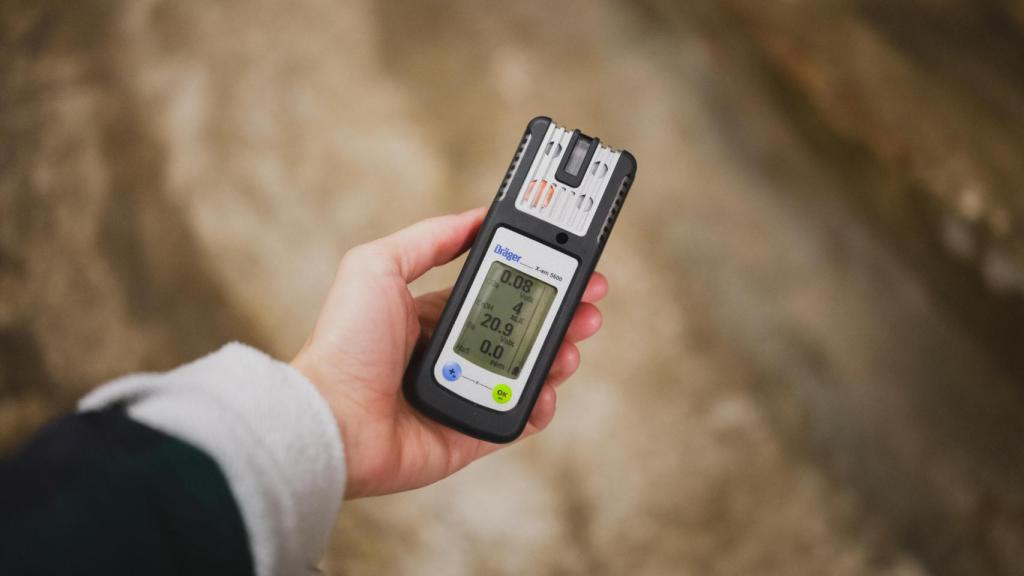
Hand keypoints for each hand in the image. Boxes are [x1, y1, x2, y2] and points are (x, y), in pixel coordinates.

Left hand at [291, 208, 606, 498]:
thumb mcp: (378, 266)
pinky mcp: (470, 433)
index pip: (495, 293)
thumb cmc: (346, 342)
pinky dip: (539, 407)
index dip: (531, 279)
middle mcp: (450, 354)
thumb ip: (428, 239)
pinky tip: (546, 391)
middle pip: (520, 330)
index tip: (565, 266)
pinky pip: (516, 420)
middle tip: (589, 305)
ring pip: (526, 373)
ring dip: (557, 356)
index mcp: (430, 316)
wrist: (333, 418)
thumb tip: (475, 218)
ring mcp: (463, 394)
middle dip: (560, 315)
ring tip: (572, 345)